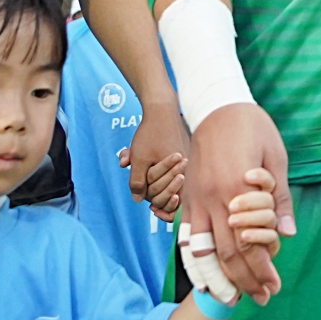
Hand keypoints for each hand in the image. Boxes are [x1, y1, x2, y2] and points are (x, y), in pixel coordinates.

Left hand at [127, 101, 189, 221]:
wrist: (161, 109)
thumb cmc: (151, 133)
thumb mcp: (139, 158)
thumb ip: (137, 181)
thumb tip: (137, 200)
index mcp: (179, 172)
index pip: (176, 199)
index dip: (165, 208)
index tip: (154, 209)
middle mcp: (186, 168)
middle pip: (171, 190)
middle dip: (155, 193)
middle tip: (148, 193)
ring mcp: (185, 161)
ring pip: (168, 179)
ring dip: (151, 177)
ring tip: (134, 164)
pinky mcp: (182, 154)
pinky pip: (169, 169)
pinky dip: (155, 169)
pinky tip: (136, 159)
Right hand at [182, 103, 293, 300]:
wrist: (216, 105)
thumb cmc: (252, 127)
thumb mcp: (276, 157)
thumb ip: (279, 198)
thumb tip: (287, 233)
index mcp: (239, 189)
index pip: (251, 242)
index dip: (262, 268)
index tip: (274, 284)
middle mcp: (215, 199)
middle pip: (228, 253)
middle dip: (245, 280)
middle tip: (261, 298)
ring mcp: (197, 199)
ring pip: (204, 250)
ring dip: (218, 277)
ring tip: (231, 299)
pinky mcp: (188, 197)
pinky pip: (187, 236)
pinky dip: (194, 259)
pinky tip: (203, 275)